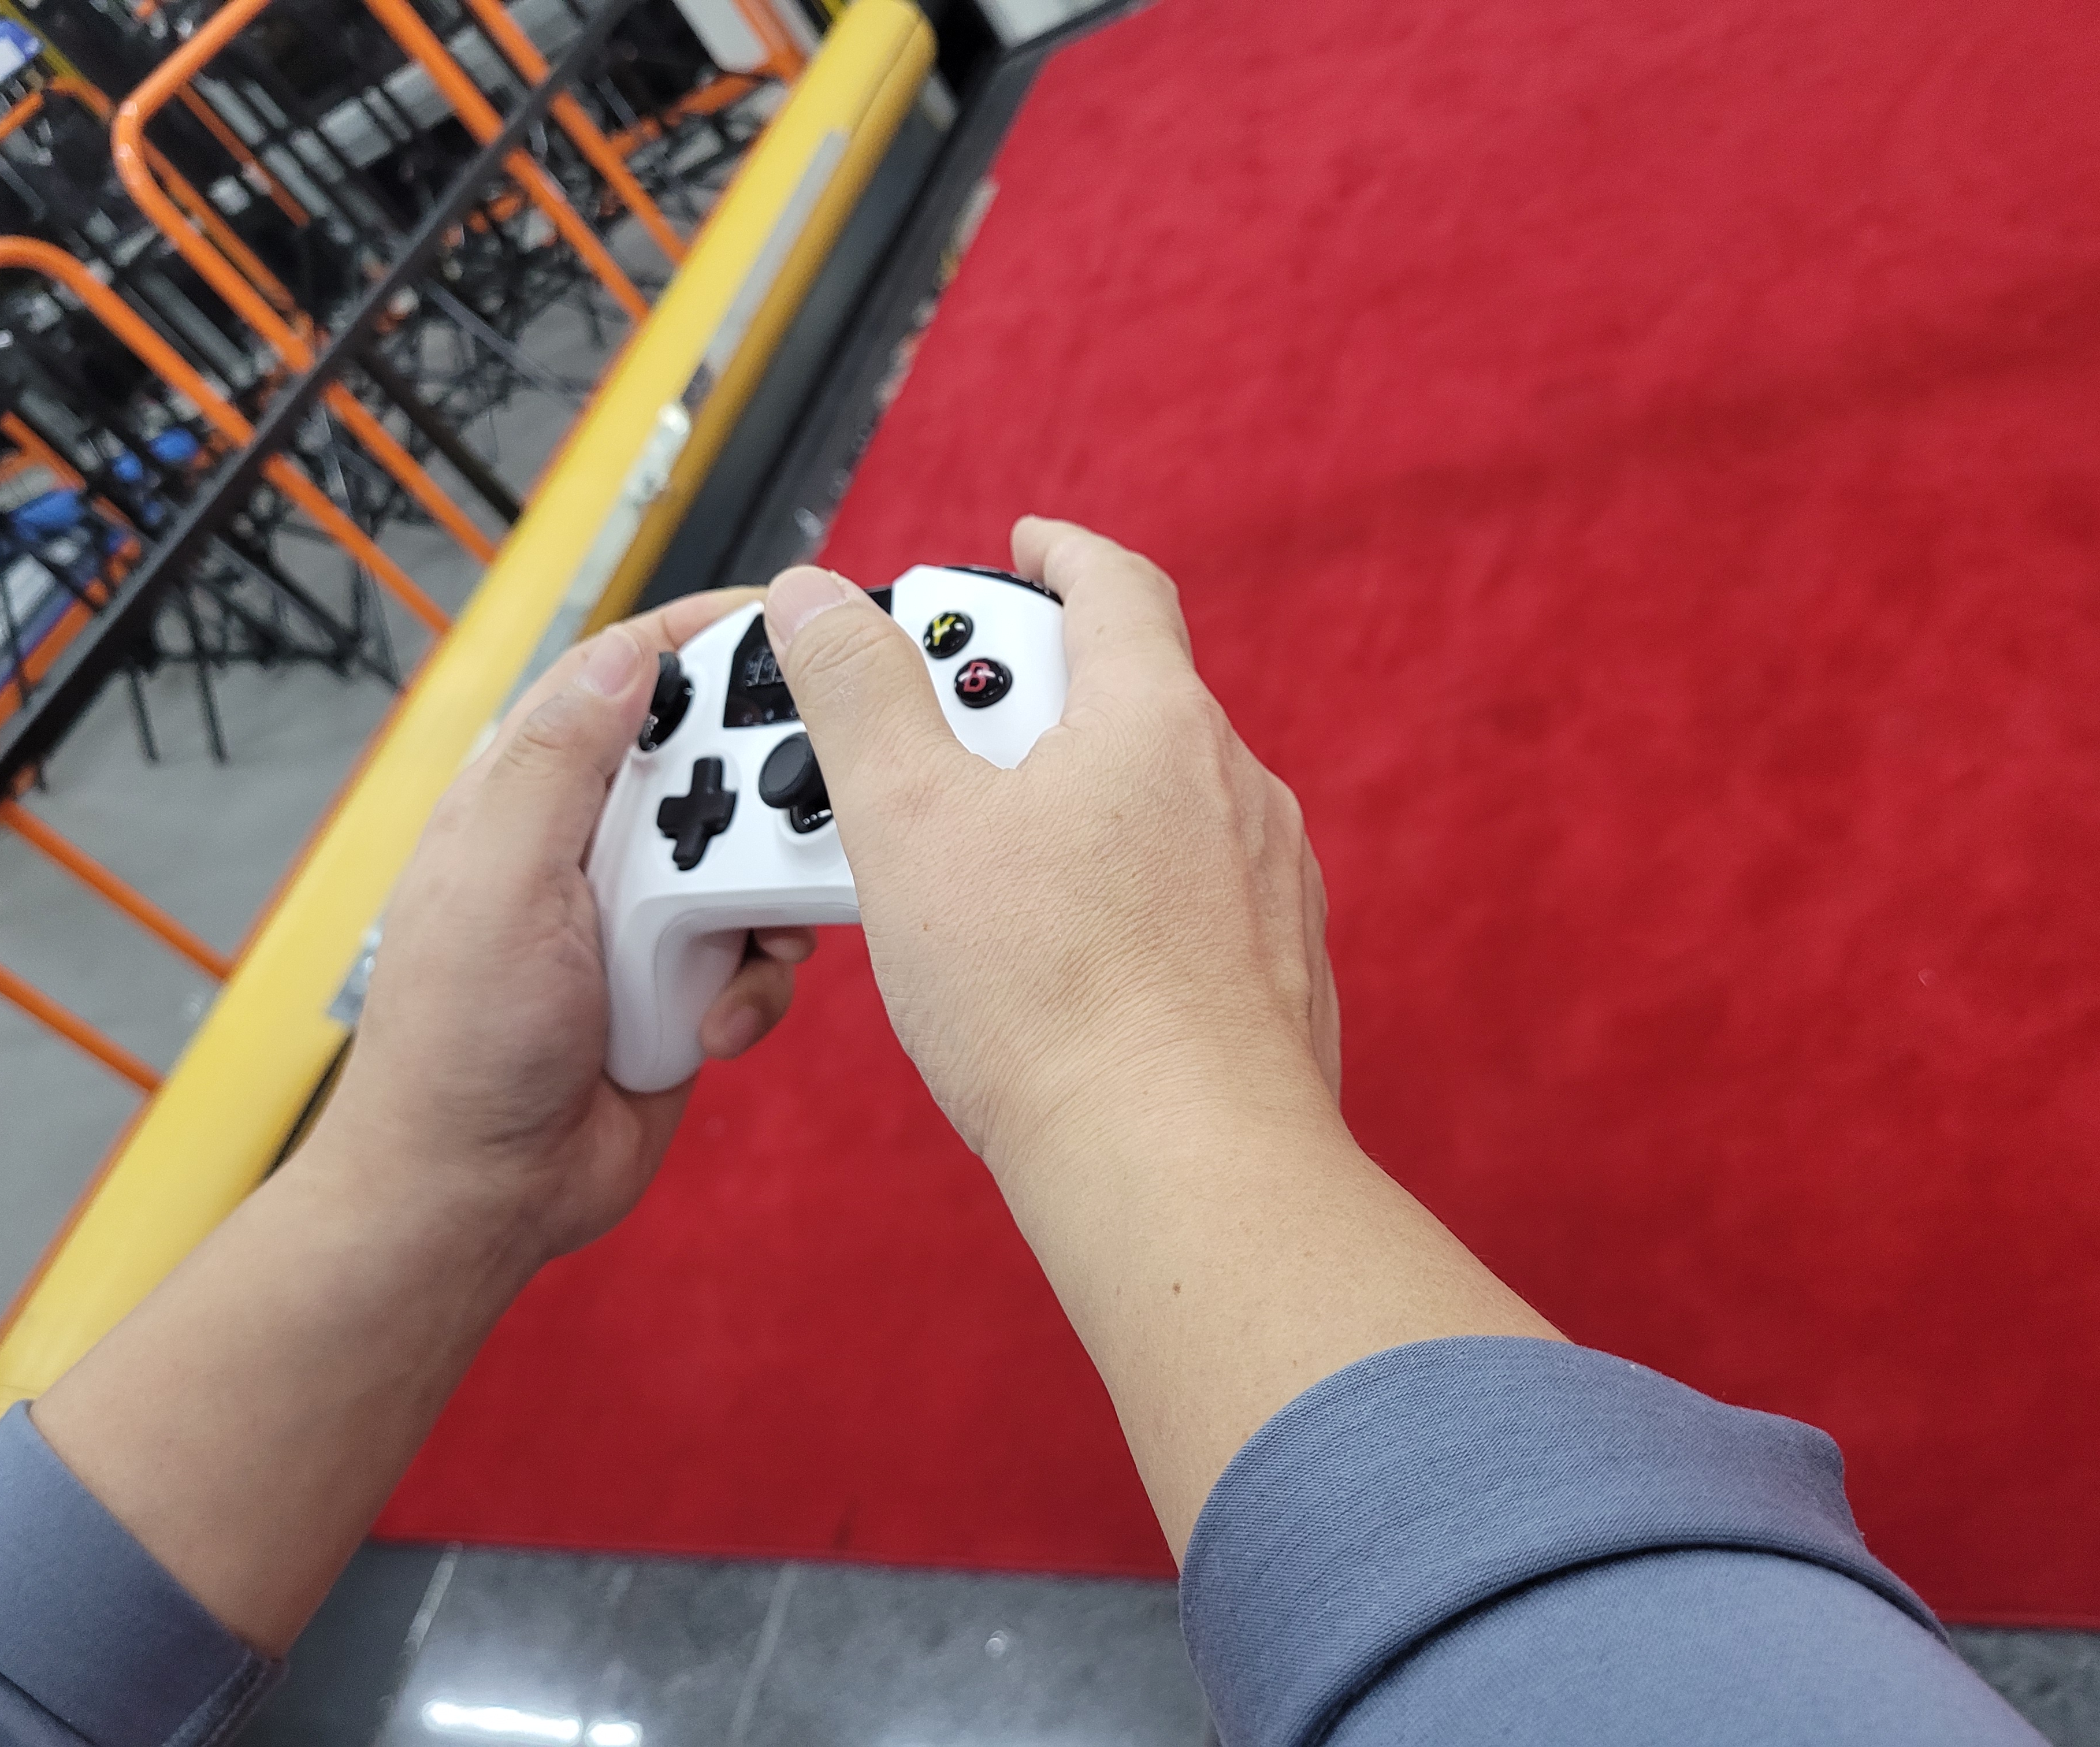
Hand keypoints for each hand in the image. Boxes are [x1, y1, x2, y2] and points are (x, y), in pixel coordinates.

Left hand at [319, 591, 814, 1265]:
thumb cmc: (461, 1045)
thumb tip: (623, 654)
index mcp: (529, 798)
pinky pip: (762, 956)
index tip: (784, 618)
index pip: (622, 678)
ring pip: (755, 863)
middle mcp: (592, 846)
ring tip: (742, 947)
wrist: (483, 1192)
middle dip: (761, 795)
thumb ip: (559, 762)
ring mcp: (644, 917)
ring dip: (766, 907)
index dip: (700, 638)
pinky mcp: (688, 983)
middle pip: (712, 765)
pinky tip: (711, 1026)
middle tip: (793, 816)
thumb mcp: (500, 880)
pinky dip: (753, 991)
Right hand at [763, 519, 1340, 1179]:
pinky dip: (1129, 893)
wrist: (1181, 1168)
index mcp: (1156, 722)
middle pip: (1131, 698)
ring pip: (1164, 804)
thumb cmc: (1051, 1002)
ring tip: (993, 868)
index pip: (1116, 587)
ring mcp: (1269, 883)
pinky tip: (1069, 960)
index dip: (1059, 554)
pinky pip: (1193, 897)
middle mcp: (1236, 788)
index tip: (1025, 547)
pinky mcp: (1279, 973)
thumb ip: (858, 698)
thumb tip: (820, 600)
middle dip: (1038, 702)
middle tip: (950, 744)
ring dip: (1083, 803)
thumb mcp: (910, 824)